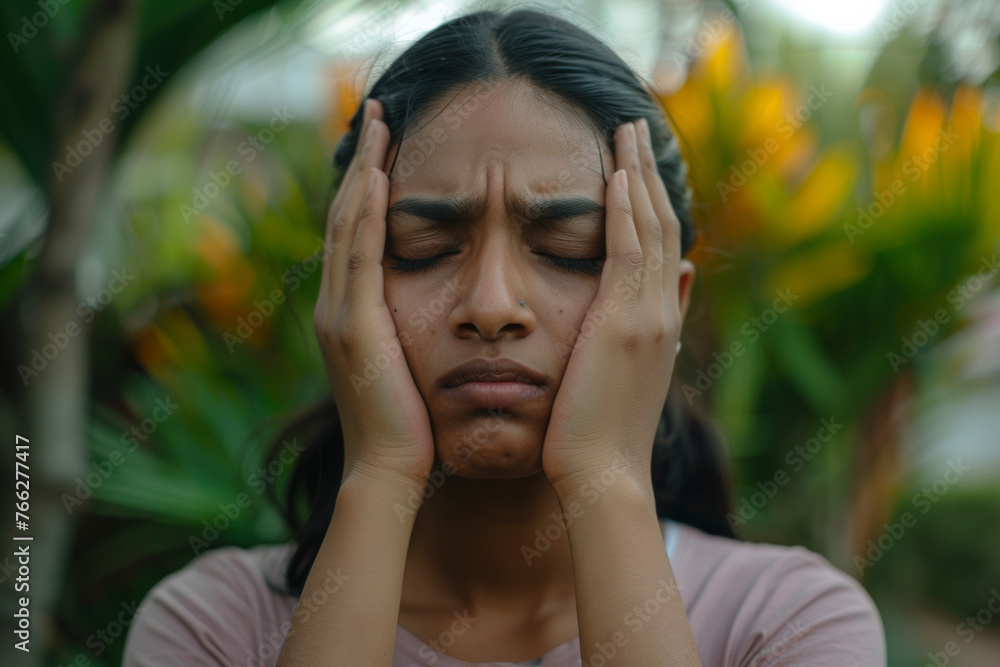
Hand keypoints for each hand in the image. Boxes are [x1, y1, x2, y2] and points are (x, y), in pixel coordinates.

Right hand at [313, 98, 435, 485]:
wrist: (389, 473)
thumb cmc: (411, 427)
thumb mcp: (411, 367)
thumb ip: (415, 331)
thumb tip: (450, 308)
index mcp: (353, 313)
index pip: (360, 233)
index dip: (370, 185)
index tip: (389, 145)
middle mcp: (337, 304)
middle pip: (349, 215)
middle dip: (363, 162)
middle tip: (380, 113)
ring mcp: (340, 312)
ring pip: (349, 224)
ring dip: (364, 171)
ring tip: (381, 124)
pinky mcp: (353, 325)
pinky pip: (360, 255)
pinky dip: (367, 212)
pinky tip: (380, 175)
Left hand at [541, 118, 691, 491]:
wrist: (602, 476)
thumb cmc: (597, 433)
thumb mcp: (626, 375)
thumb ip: (643, 327)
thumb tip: (671, 281)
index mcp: (658, 321)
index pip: (659, 244)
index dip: (649, 198)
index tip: (634, 163)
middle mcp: (661, 311)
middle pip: (661, 223)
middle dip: (646, 172)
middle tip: (634, 126)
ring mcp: (648, 316)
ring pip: (648, 228)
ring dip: (636, 175)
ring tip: (625, 130)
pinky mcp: (625, 324)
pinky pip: (627, 253)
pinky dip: (624, 211)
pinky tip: (615, 175)